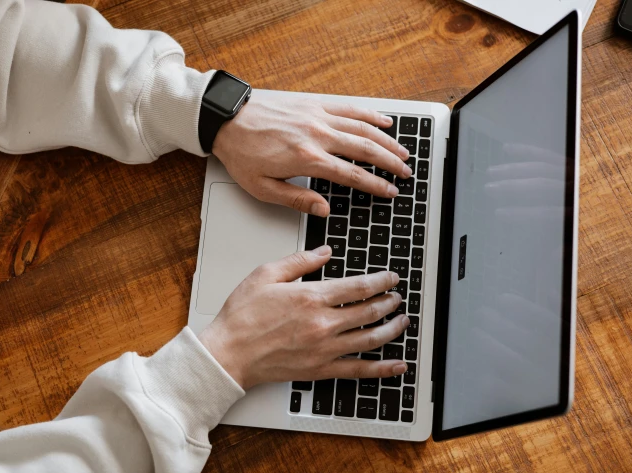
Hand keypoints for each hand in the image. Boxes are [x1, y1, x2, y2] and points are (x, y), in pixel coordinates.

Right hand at [198, 246, 409, 389]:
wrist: (228, 353)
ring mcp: (325, 349)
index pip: (359, 287)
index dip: (381, 281)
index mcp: (312, 297)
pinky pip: (359, 370)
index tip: (391, 278)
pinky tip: (397, 365)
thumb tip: (324, 252)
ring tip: (401, 321)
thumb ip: (300, 261)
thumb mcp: (266, 274)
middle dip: (389, 302)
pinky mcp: (321, 370)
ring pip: (371, 339)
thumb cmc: (242, 316)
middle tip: (397, 297)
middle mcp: (324, 324)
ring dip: (392, 328)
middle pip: (370, 311)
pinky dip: (382, 368)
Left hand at [212, 96, 411, 216]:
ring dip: (387, 140)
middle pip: (365, 149)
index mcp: (307, 159)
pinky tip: (385, 121)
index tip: (390, 192)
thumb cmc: (242, 154)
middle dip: (390, 163)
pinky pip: (349, 108)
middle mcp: (317, 135)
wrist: (226, 120)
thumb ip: (297, 199)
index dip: (375, 185)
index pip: (351, 175)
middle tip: (405, 174)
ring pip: (363, 127)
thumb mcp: (262, 188)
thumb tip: (324, 209)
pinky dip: (370, 114)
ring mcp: (317, 116)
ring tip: (403, 152)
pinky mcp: (313, 104)